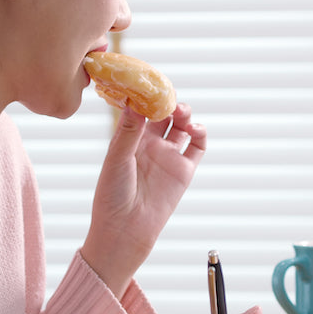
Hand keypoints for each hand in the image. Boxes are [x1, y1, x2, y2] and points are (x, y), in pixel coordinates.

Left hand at [80, 103, 206, 295]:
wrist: (125, 231)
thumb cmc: (112, 197)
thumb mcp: (117, 159)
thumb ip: (129, 131)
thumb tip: (136, 101)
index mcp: (128, 140)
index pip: (139, 109)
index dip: (145, 95)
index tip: (148, 82)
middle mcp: (148, 145)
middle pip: (163, 114)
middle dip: (167, 102)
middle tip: (169, 96)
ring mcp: (167, 157)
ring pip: (181, 126)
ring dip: (184, 114)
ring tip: (181, 112)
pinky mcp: (183, 171)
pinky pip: (197, 147)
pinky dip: (200, 134)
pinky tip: (195, 128)